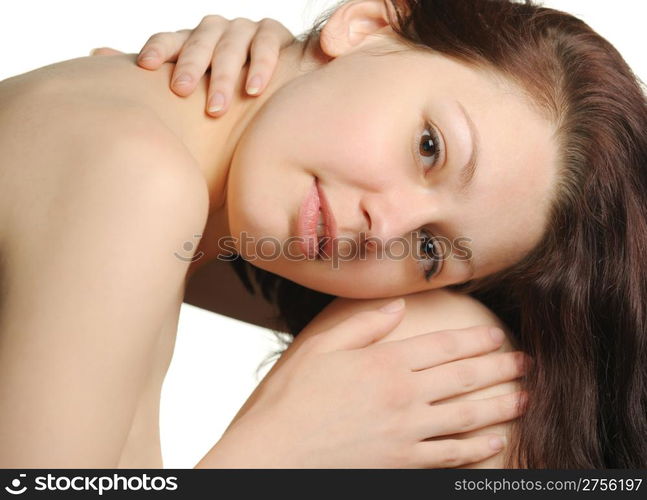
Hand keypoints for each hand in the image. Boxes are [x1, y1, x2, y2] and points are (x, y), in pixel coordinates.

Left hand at [89, 16, 293, 115]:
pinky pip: (265, 45)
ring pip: (231, 46)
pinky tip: (253, 89)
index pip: (170, 39)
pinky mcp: (274, 33)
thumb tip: (95, 56)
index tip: (146, 67)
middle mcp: (215, 30)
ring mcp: (244, 29)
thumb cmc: (226, 88)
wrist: (278, 86)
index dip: (158, 49)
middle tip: (181, 92)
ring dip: (224, 76)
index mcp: (191, 41)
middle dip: (191, 67)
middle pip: (199, 43)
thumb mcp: (188, 82)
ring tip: (216, 107)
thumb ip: (152, 71)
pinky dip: (260, 66)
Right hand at [196, 299, 527, 467]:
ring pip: (466, 416)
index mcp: (384, 363)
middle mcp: (403, 395)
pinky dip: (477, 448)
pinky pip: (450, 455)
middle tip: (528, 363)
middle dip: (500, 369)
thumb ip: (362, 325)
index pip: (442, 346)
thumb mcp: (321, 348)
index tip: (498, 336)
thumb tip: (396, 305)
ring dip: (501, 406)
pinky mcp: (401, 462)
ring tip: (526, 397)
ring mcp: (405, 432)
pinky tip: (496, 442)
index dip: (475, 340)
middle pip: (463, 378)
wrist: (276, 454)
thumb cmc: (291, 399)